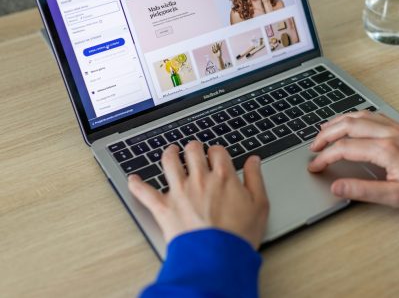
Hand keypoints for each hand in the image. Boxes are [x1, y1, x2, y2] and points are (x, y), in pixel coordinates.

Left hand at [128, 142, 268, 248]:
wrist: (217, 257)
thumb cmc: (239, 235)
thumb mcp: (259, 205)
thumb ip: (256, 179)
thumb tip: (254, 161)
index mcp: (223, 176)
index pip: (217, 151)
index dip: (217, 150)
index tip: (216, 154)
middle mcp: (200, 178)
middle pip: (193, 151)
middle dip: (194, 147)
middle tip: (194, 149)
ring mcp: (179, 191)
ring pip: (169, 162)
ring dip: (169, 153)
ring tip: (170, 151)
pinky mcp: (163, 207)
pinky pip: (145, 192)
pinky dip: (136, 184)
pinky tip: (133, 179)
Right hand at [308, 111, 398, 209]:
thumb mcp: (397, 197)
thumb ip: (363, 190)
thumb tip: (336, 187)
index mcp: (385, 149)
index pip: (344, 148)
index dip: (325, 157)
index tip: (314, 167)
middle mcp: (388, 133)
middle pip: (347, 125)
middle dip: (325, 135)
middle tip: (312, 147)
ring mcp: (394, 127)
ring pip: (358, 116)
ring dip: (337, 122)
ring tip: (323, 132)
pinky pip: (371, 115)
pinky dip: (353, 117)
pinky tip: (349, 123)